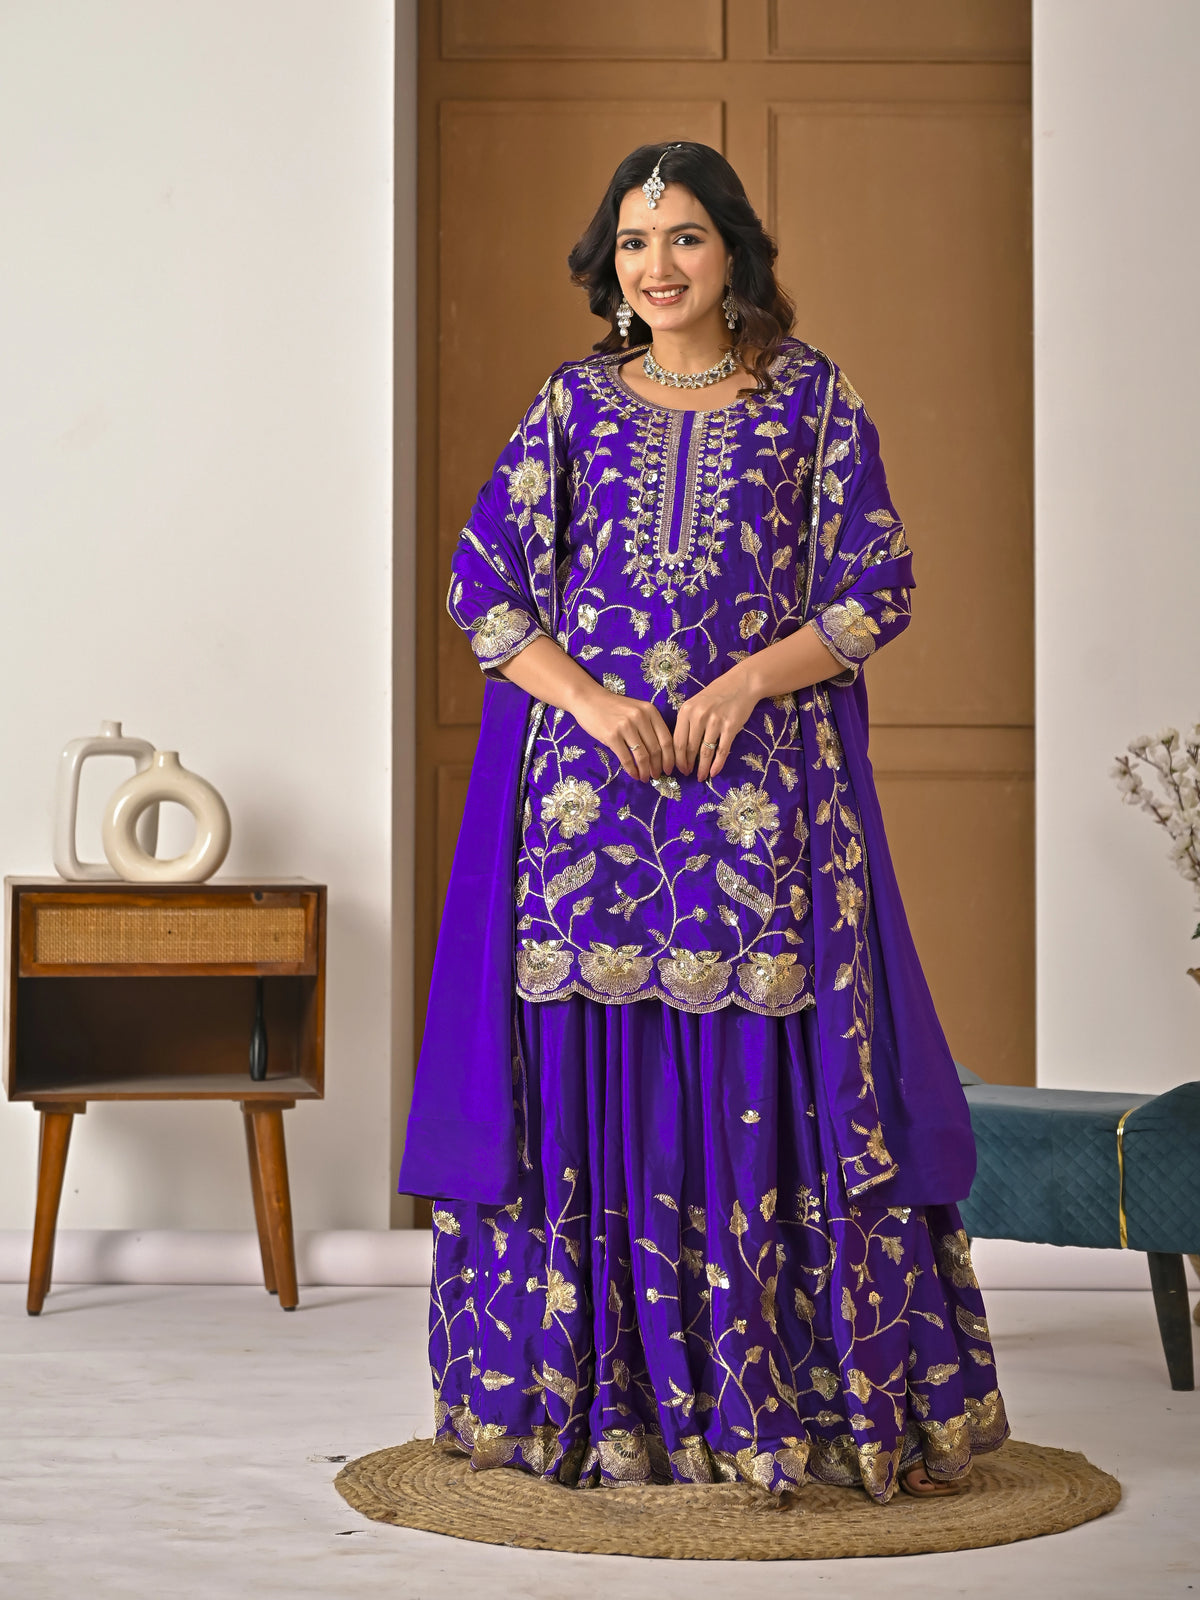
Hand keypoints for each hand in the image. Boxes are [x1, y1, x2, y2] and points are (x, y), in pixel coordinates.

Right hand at [569, 683, 675, 781]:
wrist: (589, 699)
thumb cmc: (614, 707)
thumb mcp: (637, 710)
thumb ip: (649, 726)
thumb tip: (660, 754)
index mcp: (650, 711)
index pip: (666, 739)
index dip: (670, 758)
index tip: (669, 769)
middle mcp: (640, 717)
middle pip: (655, 749)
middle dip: (658, 767)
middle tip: (657, 776)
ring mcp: (626, 726)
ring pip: (642, 756)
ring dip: (645, 771)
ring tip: (645, 777)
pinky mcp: (611, 735)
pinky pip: (626, 758)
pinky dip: (631, 770)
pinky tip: (633, 775)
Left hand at [673, 666, 758, 781]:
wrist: (742, 683)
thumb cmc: (717, 694)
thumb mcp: (696, 704)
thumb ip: (687, 722)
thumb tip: (681, 749)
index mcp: (686, 711)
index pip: (677, 741)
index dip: (676, 758)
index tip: (678, 767)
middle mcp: (698, 716)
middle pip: (688, 748)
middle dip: (687, 765)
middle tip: (688, 774)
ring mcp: (715, 722)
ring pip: (705, 752)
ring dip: (702, 768)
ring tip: (701, 777)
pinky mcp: (730, 727)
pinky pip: (722, 750)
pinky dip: (717, 764)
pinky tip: (714, 772)